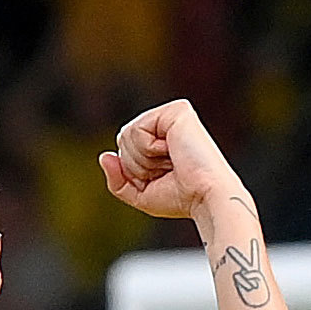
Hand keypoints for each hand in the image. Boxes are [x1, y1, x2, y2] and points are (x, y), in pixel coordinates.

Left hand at [98, 100, 250, 227]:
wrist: (206, 196)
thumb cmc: (181, 198)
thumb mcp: (140, 195)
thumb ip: (118, 179)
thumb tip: (104, 156)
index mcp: (161, 140)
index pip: (124, 149)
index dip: (133, 171)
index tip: (162, 178)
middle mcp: (167, 123)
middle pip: (122, 140)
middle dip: (136, 165)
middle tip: (166, 171)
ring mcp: (172, 114)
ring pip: (126, 134)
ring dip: (142, 159)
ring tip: (170, 162)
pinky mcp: (176, 110)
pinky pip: (136, 129)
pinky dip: (147, 149)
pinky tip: (171, 151)